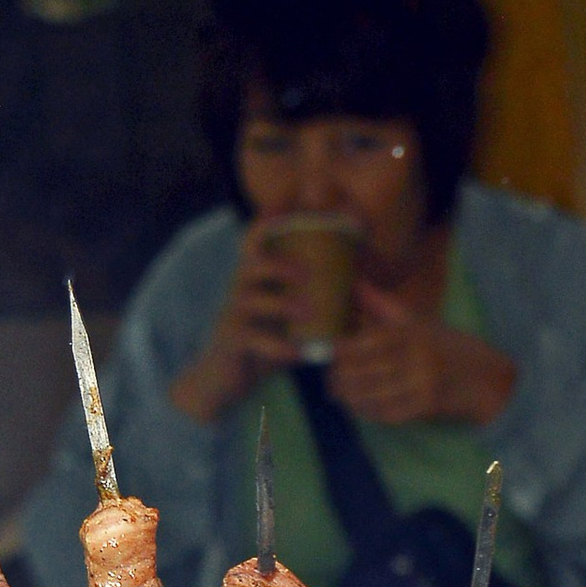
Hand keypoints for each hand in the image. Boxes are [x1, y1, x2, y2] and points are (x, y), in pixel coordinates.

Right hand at [169, 223, 310, 428]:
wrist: (224, 380)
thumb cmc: (261, 345)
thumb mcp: (287, 322)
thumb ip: (316, 306)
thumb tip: (361, 297)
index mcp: (254, 278)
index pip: (255, 241)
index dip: (268, 222)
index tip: (288, 206)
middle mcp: (239, 290)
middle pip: (249, 264)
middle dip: (277, 264)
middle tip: (306, 273)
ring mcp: (232, 315)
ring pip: (248, 300)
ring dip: (279, 304)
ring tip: (307, 312)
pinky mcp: (230, 342)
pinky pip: (251, 339)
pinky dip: (277, 347)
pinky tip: (299, 354)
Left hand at [329, 277, 516, 429]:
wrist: (486, 378)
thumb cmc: (449, 346)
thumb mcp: (421, 321)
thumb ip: (385, 306)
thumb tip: (356, 285)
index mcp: (411, 332)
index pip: (366, 342)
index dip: (342, 350)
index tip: (328, 353)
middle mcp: (415, 356)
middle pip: (367, 370)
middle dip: (343, 378)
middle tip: (329, 382)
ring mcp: (421, 383)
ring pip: (375, 393)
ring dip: (352, 398)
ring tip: (338, 396)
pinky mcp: (427, 405)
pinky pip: (390, 412)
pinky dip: (370, 412)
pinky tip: (358, 409)